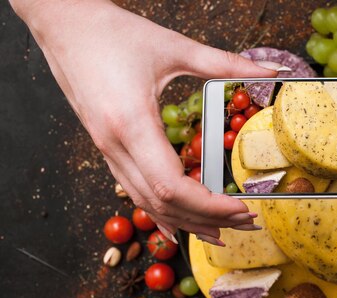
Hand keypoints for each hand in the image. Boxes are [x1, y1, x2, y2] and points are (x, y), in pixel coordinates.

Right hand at [17, 0, 283, 244]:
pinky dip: (160, 213)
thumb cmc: (110, 33)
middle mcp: (114, 145)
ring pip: (147, 203)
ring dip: (187, 221)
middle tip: (244, 221)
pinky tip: (179, 227)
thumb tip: (271, 71)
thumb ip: (226, 64)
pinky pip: (134, 192)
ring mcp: (107, 150)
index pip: (172, 186)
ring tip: (221, 231)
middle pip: (164, 203)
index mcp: (131, 123)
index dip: (209, 205)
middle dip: (207, 218)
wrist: (62, 25)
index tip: (240, 208)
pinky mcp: (106, 149)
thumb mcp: (174, 47)